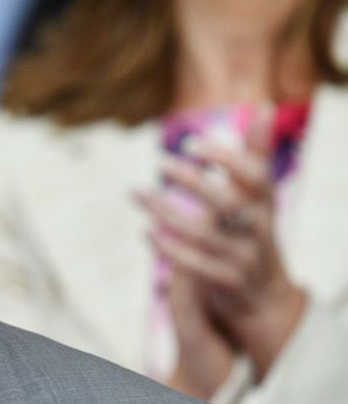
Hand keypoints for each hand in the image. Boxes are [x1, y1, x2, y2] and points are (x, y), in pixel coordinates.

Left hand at [138, 108, 306, 380]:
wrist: (265, 297)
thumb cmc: (255, 231)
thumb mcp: (261, 195)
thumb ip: (258, 154)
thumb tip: (264, 107)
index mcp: (267, 204)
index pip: (256, 176)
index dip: (226, 157)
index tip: (190, 143)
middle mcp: (258, 229)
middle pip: (228, 203)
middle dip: (193, 181)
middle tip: (159, 160)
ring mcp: (243, 258)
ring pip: (204, 235)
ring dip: (166, 211)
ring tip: (135, 192)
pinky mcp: (225, 283)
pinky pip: (196, 266)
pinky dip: (170, 249)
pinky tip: (146, 232)